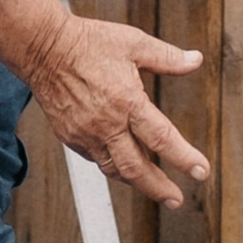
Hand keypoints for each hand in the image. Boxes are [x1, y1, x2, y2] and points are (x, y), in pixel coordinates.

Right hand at [29, 11, 210, 206]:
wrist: (42, 47)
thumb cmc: (86, 42)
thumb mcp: (134, 43)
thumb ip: (167, 57)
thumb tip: (195, 60)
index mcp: (127, 101)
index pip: (162, 139)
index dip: (185, 159)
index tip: (201, 172)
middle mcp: (106, 123)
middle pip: (137, 169)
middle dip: (159, 189)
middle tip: (176, 200)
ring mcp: (86, 133)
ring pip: (114, 169)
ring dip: (136, 182)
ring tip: (153, 187)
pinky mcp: (70, 136)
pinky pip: (95, 158)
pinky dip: (112, 165)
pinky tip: (122, 162)